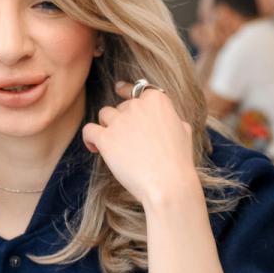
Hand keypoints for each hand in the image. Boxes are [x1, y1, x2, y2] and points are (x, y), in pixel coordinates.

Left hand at [82, 86, 200, 210]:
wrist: (168, 183)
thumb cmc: (178, 161)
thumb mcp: (184, 131)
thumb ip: (172, 119)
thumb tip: (170, 120)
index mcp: (157, 100)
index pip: (137, 89)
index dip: (126, 90)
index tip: (119, 89)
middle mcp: (137, 105)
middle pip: (120, 107)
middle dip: (122, 121)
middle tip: (129, 142)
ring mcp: (120, 121)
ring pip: (104, 115)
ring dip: (107, 127)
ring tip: (112, 145)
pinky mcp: (106, 138)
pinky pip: (89, 130)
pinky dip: (89, 138)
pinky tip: (94, 148)